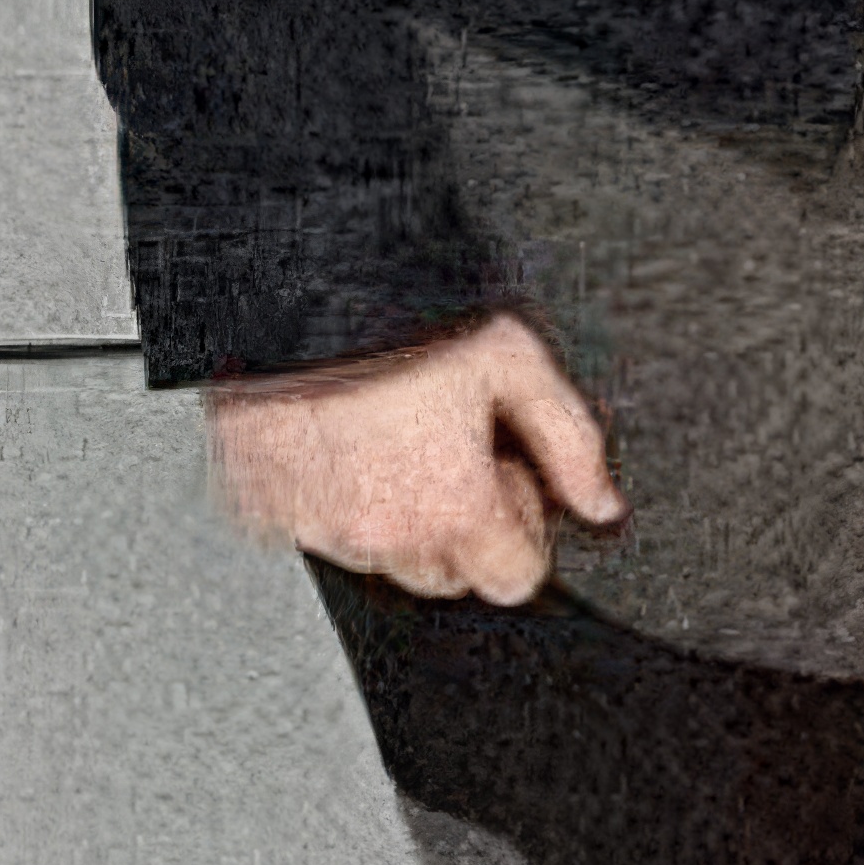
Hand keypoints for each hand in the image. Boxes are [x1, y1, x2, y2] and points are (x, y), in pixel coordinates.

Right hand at [205, 315, 624, 603]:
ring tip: (388, 433)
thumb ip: (570, 443)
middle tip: (447, 450)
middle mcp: (381, 532)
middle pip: (444, 575)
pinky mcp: (263, 507)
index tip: (504, 478)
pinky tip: (339, 434)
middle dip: (457, 527)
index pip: (514, 579)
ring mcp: (315, 525)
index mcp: (453, 508)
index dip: (520, 527)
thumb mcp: (516, 362)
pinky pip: (311, 527)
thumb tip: (600, 500)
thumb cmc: (401, 314)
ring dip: (391, 514)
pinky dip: (328, 496)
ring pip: (374, 555)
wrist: (298, 284)